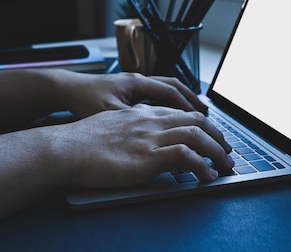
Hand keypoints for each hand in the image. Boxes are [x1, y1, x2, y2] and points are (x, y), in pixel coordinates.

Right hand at [51, 104, 233, 187]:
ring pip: (197, 135)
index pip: (181, 113)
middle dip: (217, 136)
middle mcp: (150, 121)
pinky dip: (202, 166)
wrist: (64, 148)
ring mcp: (150, 137)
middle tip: (227, 150)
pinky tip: (208, 176)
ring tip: (226, 166)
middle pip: (196, 121)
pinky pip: (186, 156)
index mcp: (141, 114)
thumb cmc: (79, 142)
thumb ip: (129, 128)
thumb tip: (140, 140)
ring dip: (217, 152)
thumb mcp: (109, 126)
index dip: (201, 124)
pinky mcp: (148, 157)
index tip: (211, 136)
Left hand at [58, 72, 207, 118]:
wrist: (64, 89)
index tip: (202, 116)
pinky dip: (166, 104)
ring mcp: (132, 85)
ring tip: (194, 113)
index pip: (170, 91)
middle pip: (172, 87)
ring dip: (180, 101)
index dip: (188, 104)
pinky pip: (153, 96)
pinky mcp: (126, 92)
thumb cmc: (84, 99)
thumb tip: (157, 128)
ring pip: (164, 90)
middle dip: (191, 99)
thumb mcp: (110, 112)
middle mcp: (138, 80)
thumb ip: (134, 119)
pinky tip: (168, 116)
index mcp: (137, 83)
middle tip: (207, 113)